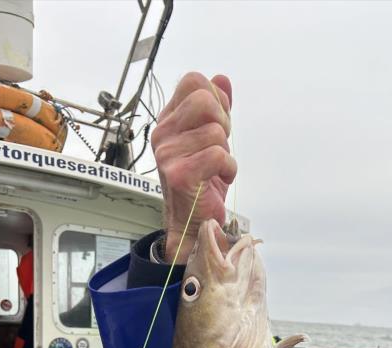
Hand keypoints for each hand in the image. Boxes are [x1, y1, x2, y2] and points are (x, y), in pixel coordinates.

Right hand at [151, 71, 236, 262]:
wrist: (193, 225)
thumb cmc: (201, 183)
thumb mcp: (210, 140)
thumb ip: (217, 109)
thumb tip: (222, 79)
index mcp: (169, 121)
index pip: (193, 82)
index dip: (216, 98)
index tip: (218, 124)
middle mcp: (163, 134)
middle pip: (204, 100)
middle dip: (223, 123)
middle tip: (219, 147)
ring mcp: (167, 154)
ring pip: (216, 131)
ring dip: (226, 154)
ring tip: (215, 170)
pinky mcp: (179, 174)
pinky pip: (218, 155)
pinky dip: (228, 170)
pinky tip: (217, 181)